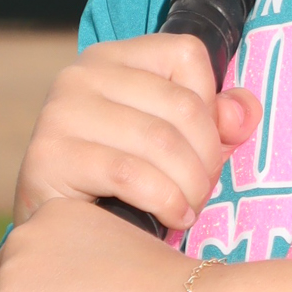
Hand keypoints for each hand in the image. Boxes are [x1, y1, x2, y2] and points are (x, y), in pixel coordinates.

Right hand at [13, 35, 259, 235]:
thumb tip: (243, 113)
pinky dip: (166, 201)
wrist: (58, 235)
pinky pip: (130, 174)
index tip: (206, 145)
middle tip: (204, 190)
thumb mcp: (174, 142)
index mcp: (112, 58)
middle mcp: (80, 75)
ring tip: (189, 207)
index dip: (211, 105)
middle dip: (207, 157)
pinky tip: (173, 217)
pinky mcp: (48, 156)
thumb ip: (215, 120)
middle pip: (181, 105)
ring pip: (160, 142)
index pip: (187, 55)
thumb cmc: (122, 185)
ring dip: (191, 186)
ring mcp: (60, 113)